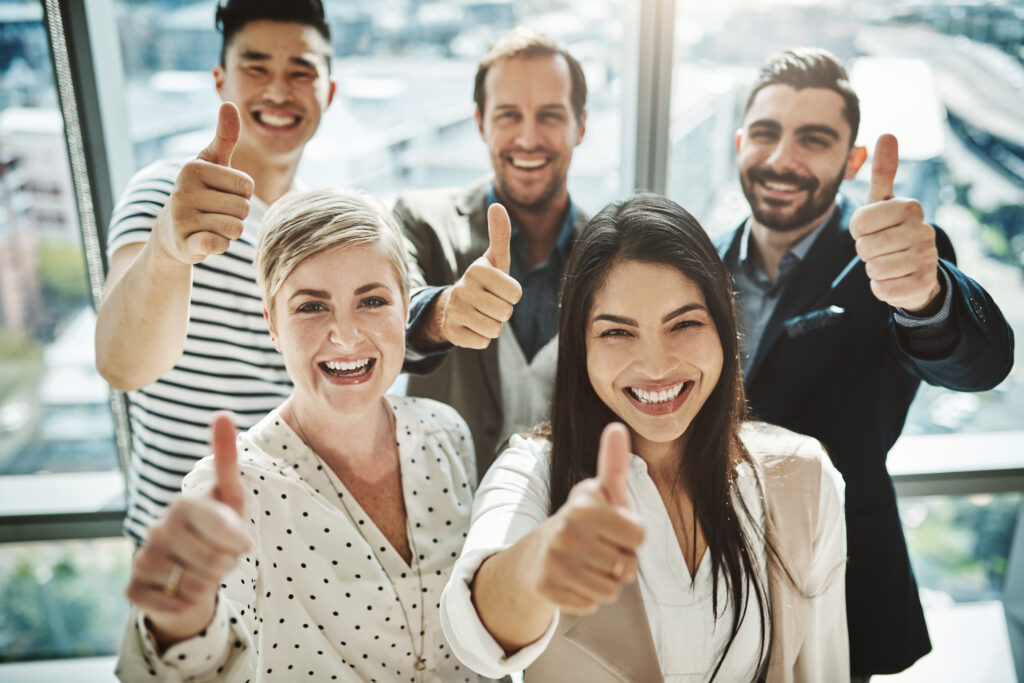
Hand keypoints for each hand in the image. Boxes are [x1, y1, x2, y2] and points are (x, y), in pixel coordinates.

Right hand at [125, 412, 250, 648]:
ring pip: (195, 585)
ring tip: (203, 571)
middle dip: (226, 564)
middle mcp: (157, 527)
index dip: (237, 540)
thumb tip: (222, 414)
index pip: (220, 526)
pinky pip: (171, 604)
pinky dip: (185, 604)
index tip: (243, 542)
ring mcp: (142, 558)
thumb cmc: (217, 530)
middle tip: (220, 557)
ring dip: (208, 585)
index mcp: (184, 504)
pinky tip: (182, 591)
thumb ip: (227, 460)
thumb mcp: (230, 497)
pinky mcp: (132, 588)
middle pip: (213, 561)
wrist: (190, 571)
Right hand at [152, 102, 254, 265]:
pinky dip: (221, 245)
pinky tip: (205, 239)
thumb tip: (229, 103)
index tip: (222, 193)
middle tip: (215, 212)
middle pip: (243, 207)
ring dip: (229, 231)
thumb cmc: (200, 191)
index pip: (247, 185)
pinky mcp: (183, 243)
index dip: (242, 194)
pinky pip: (221, 245)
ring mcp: (181, 218)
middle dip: (236, 213)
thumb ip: (225, 136)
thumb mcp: (212, 162)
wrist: (172, 231)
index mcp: (193, 168)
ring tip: (210, 224)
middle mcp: (182, 190)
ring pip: (235, 228)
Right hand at [434, 204, 522, 348]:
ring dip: (493, 326)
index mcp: (477, 270)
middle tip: (489, 304)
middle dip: (502, 312)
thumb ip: (500, 235)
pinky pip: (483, 343)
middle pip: (506, 313)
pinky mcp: (451, 333)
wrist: (452, 307)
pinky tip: (471, 326)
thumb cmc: (483, 282)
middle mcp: (462, 288)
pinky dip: (481, 338)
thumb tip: (498, 205)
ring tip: (481, 314)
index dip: (511, 295)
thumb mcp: (494, 260)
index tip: (498, 289)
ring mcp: (455, 311)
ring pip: (495, 329)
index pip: (515, 293)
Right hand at [528, 423, 644, 614]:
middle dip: (621, 564)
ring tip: (588, 566)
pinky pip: (592, 605)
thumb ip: (613, 463)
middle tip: (600, 552)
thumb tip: (617, 426)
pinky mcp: (547, 589)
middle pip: (628, 566)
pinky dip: (587, 597)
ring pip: (611, 590)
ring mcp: (554, 562)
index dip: (632, 536)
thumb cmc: (582, 522)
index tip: (614, 530)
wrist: (537, 554)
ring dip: (606, 582)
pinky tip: (574, 581)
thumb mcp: (598, 492)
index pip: (639, 536)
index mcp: (584, 507)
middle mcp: (566, 532)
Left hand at [850, 134, 941, 312]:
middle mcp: (924, 230)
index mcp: (910, 207)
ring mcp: (927, 258)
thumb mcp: (884, 201)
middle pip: (864, 247)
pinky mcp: (923, 284)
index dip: (858, 230)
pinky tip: (895, 279)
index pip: (859, 222)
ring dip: (873, 269)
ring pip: (873, 269)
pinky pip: (883, 290)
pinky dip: (881, 288)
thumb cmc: (892, 230)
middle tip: (881, 247)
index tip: (872, 228)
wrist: (916, 269)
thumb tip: (888, 133)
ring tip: (888, 262)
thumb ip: (884, 171)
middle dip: (865, 251)